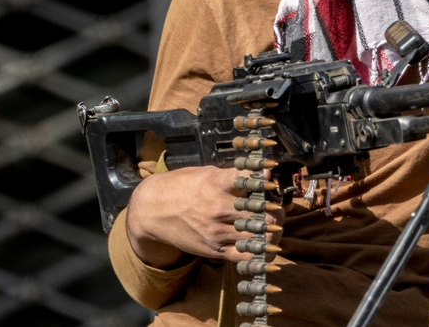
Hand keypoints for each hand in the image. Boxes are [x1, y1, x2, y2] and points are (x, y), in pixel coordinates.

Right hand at [124, 166, 283, 267]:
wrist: (151, 210)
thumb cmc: (183, 187)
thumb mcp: (207, 173)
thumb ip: (234, 176)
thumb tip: (263, 174)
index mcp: (217, 184)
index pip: (249, 179)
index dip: (265, 179)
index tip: (270, 179)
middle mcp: (218, 209)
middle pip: (260, 213)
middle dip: (275, 210)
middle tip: (277, 207)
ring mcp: (216, 231)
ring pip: (256, 236)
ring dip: (272, 231)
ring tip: (274, 225)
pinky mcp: (214, 249)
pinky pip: (243, 256)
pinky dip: (259, 253)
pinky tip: (266, 247)